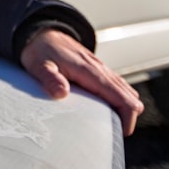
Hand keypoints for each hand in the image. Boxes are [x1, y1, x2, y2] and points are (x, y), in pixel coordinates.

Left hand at [20, 28, 143, 135]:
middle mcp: (100, 69)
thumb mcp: (39, 65)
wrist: (41, 33)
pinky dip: (119, 100)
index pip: (120, 95)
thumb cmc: (39, 50)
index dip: (127, 116)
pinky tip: (107, 112)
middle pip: (129, 96)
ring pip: (125, 90)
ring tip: (111, 127)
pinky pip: (116, 86)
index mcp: (89, 70)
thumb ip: (50, 78)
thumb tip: (62, 92)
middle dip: (128, 117)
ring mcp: (100, 68)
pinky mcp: (97, 70)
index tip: (121, 133)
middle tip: (115, 135)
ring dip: (124, 108)